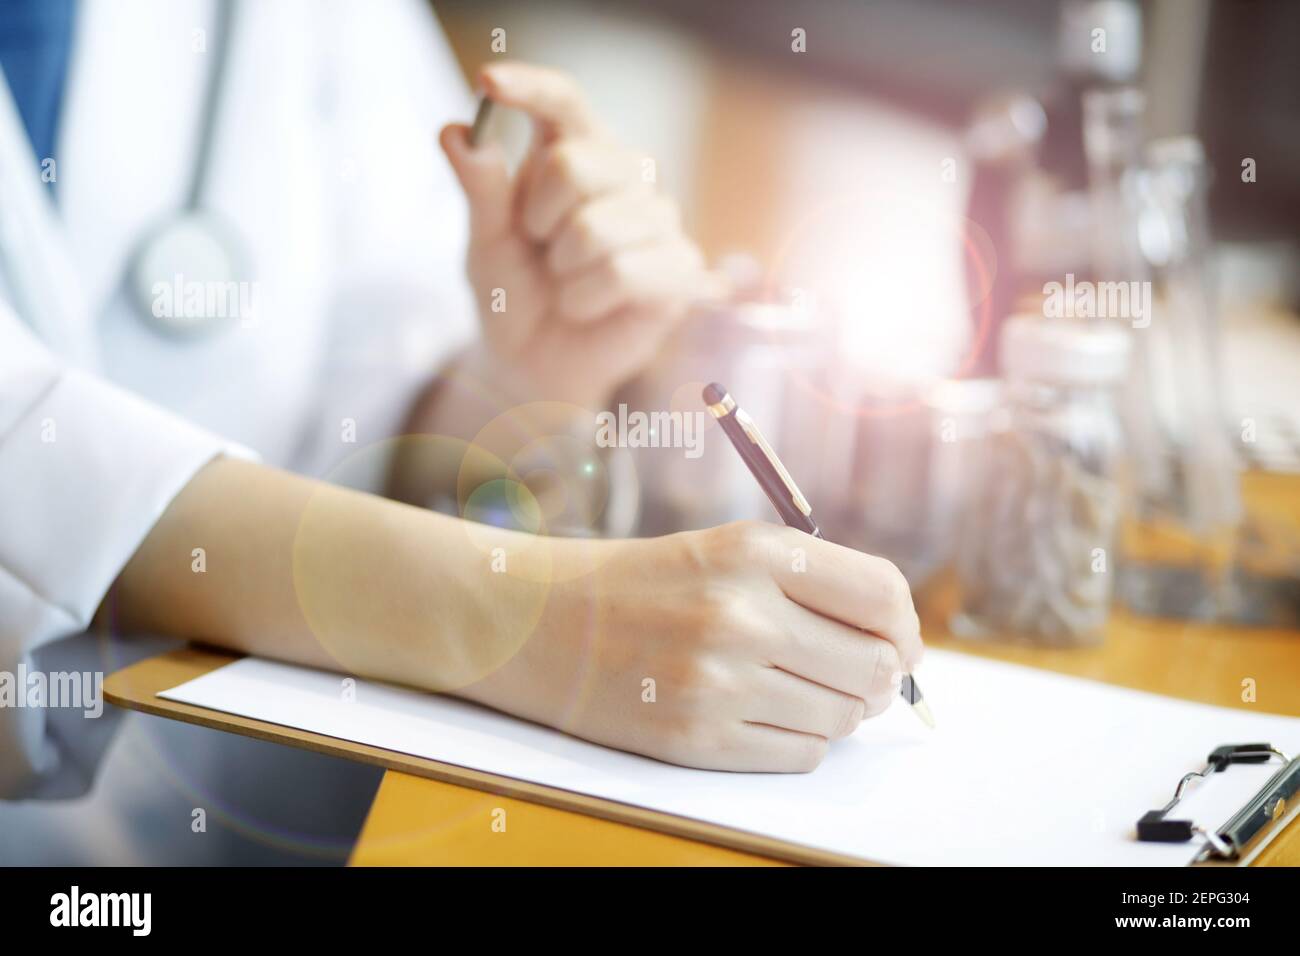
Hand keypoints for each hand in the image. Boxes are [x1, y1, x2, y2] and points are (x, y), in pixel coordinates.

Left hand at [440, 62, 705, 408]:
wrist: (536, 362)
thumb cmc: (516, 291)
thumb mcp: (486, 240)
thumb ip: (480, 187)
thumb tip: (454, 131)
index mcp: (577, 149)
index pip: (563, 100)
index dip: (530, 86)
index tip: (487, 82)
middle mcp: (627, 173)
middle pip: (574, 164)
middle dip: (537, 221)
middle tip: (541, 250)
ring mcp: (660, 218)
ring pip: (596, 228)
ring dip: (562, 271)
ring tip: (566, 283)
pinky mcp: (681, 267)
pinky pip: (623, 272)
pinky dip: (586, 299)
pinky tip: (587, 305)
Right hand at [458, 521, 923, 771]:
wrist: (535, 621)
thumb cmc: (642, 583)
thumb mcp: (726, 551)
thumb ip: (813, 584)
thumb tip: (900, 648)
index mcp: (753, 551)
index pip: (882, 595)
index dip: (907, 626)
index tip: (901, 642)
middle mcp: (740, 615)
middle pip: (873, 666)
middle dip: (878, 676)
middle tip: (851, 672)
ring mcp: (717, 682)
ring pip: (842, 718)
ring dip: (836, 709)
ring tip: (794, 687)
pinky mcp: (695, 740)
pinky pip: (799, 754)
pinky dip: (798, 739)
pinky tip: (762, 712)